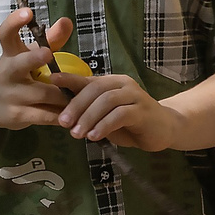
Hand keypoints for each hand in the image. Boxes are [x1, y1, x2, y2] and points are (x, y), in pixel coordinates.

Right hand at [0, 7, 73, 132]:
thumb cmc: (14, 74)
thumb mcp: (25, 54)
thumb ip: (49, 40)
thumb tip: (67, 21)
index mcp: (9, 53)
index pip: (5, 34)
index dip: (14, 22)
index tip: (27, 12)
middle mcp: (7, 73)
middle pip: (19, 64)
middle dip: (33, 58)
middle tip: (47, 53)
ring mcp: (10, 96)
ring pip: (42, 94)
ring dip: (63, 93)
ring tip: (82, 92)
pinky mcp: (17, 116)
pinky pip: (44, 116)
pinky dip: (61, 115)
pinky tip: (75, 114)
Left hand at [53, 71, 177, 147]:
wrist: (163, 128)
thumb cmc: (130, 122)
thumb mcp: (105, 116)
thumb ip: (89, 111)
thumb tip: (61, 114)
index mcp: (111, 82)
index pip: (87, 79)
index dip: (68, 78)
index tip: (50, 80)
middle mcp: (122, 84)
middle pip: (95, 89)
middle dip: (77, 105)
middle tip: (64, 122)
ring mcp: (135, 96)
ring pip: (107, 100)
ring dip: (89, 117)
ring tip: (77, 133)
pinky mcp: (143, 111)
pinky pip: (121, 114)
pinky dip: (105, 125)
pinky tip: (95, 136)